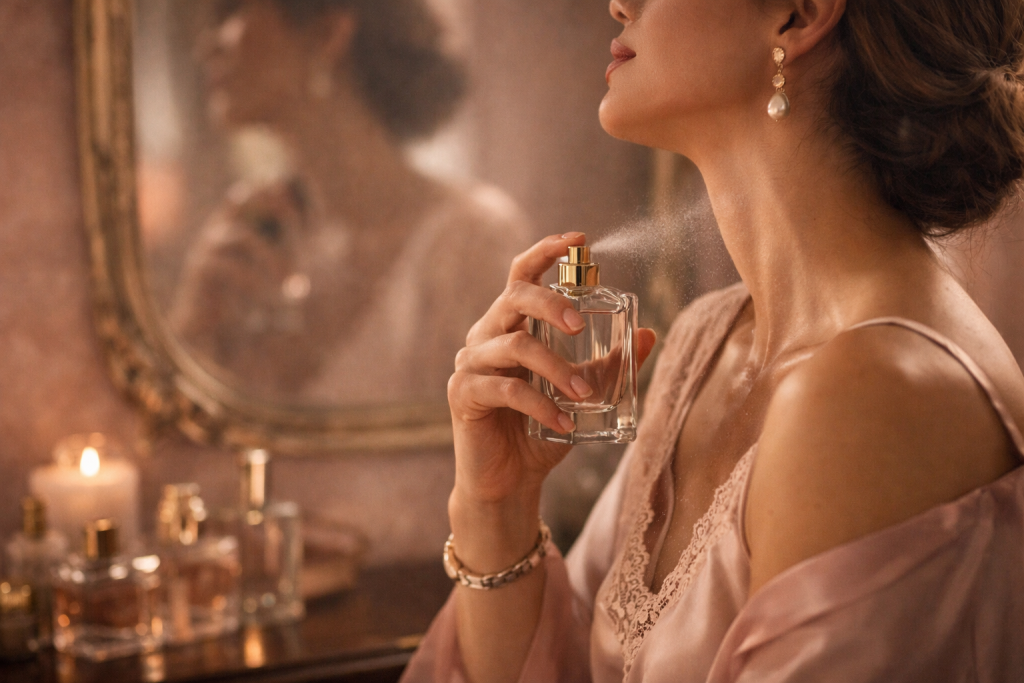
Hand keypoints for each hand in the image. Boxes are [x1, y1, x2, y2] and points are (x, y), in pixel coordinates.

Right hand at [447, 233, 656, 530]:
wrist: (508, 481)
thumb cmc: (541, 431)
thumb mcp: (582, 393)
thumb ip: (609, 364)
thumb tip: (647, 332)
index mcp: (510, 325)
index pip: (521, 275)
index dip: (546, 252)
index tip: (579, 240)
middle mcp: (486, 336)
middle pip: (514, 297)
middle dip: (550, 303)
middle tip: (579, 324)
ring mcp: (470, 365)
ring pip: (514, 345)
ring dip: (556, 367)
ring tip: (585, 394)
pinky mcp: (464, 395)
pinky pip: (505, 389)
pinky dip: (540, 403)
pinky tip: (564, 421)